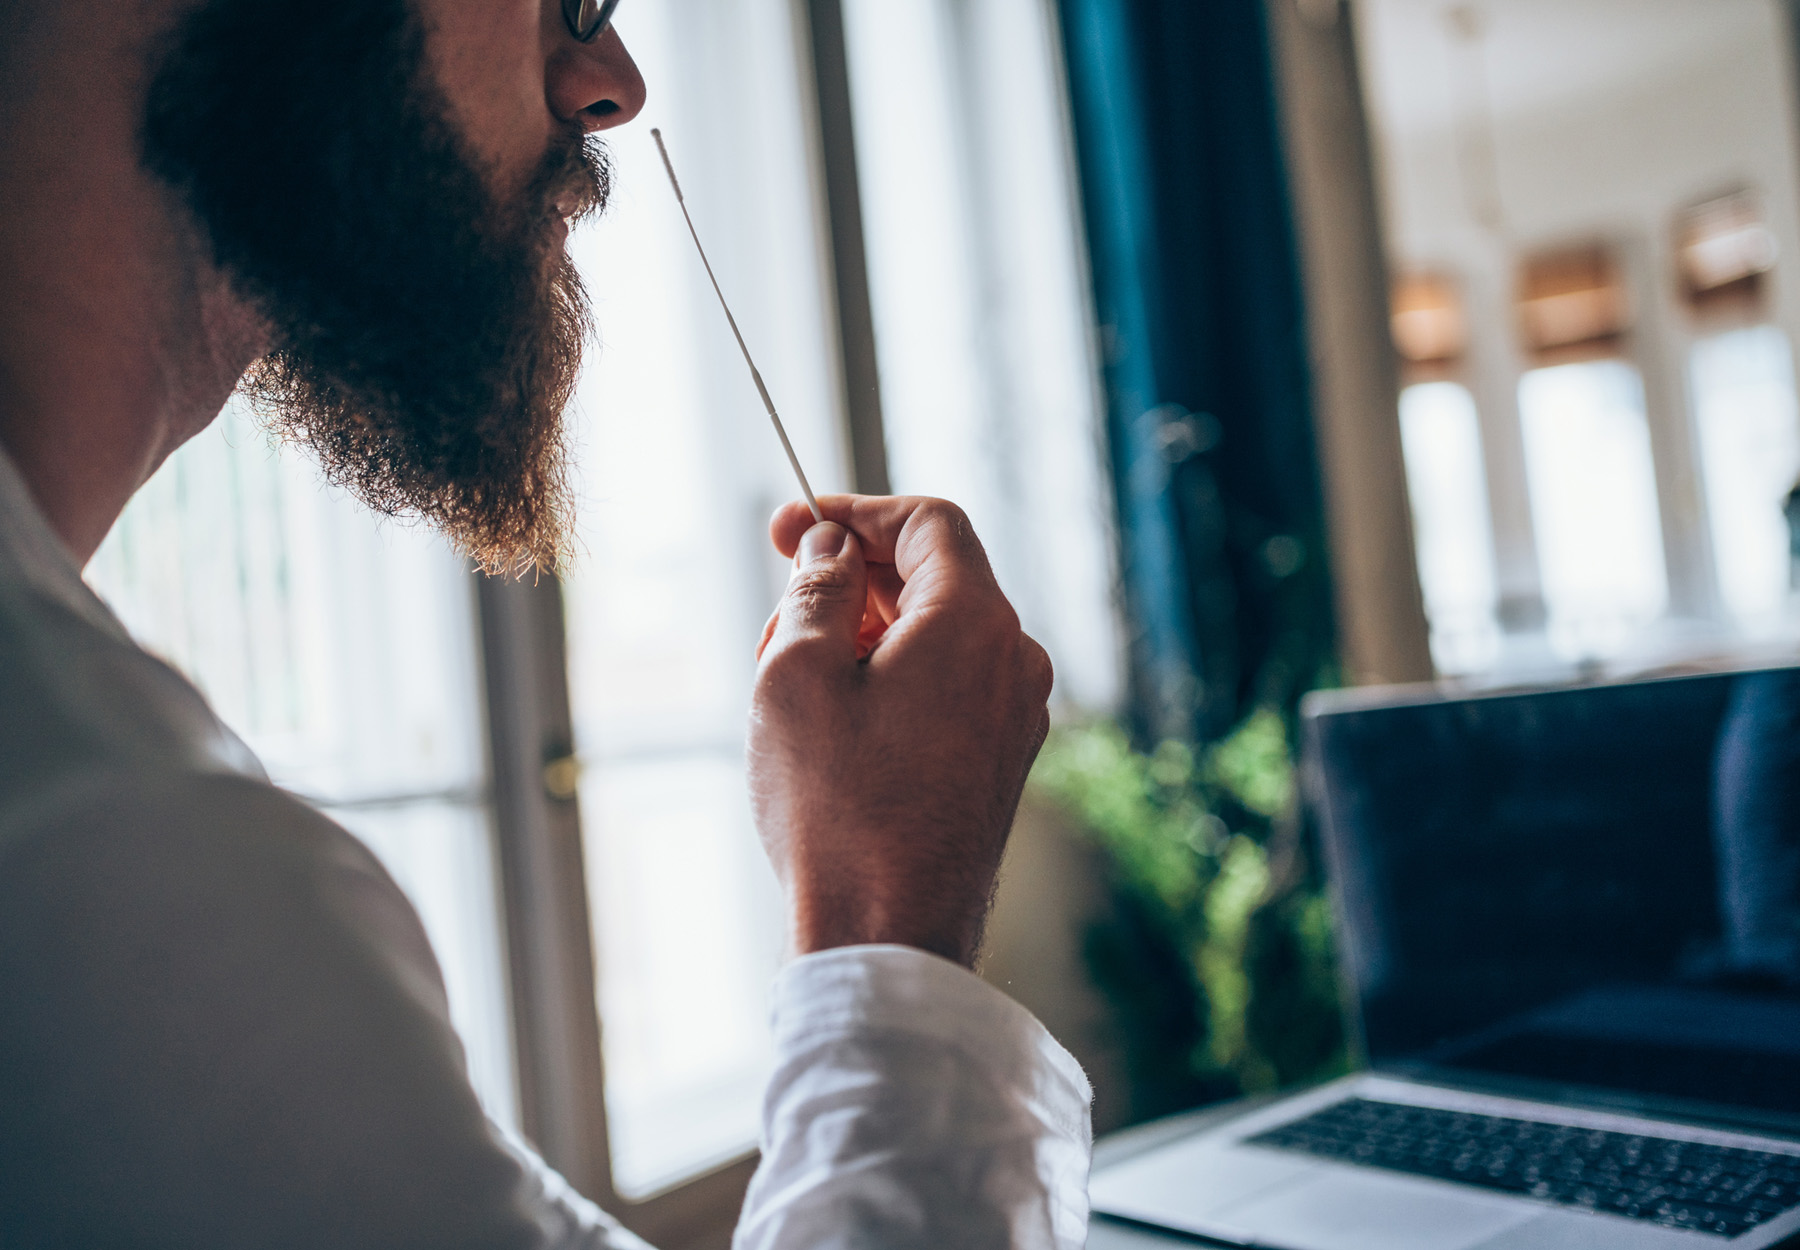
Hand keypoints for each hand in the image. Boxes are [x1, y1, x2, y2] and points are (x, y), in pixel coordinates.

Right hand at [748, 495, 1054, 967]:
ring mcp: (1015, 718)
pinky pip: (947, 688)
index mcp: (976, 622)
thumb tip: (835, 549)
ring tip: (788, 682)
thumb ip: (818, 588)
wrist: (888, 937)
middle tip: (778, 608)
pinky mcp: (1000, 764)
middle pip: (933, 577)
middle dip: (849, 579)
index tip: (790, 527)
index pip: (928, 521)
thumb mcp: (795, 673)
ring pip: (935, 636)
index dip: (854, 511)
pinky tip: (832, 724)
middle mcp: (1014, 662)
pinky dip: (892, 681)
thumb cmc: (835, 808)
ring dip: (863, 636)